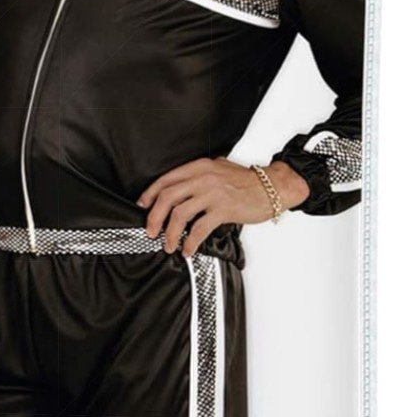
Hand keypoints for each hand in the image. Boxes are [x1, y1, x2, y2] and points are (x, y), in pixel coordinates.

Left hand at [138, 158, 304, 255]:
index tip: (143, 207)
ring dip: (170, 233)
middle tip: (150, 231)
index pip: (166, 180)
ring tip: (169, 245)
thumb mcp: (218, 169)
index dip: (150, 195)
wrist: (273, 186)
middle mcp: (203, 178)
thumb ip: (198, 176)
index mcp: (199, 167)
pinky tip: (188, 249)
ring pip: (180, 214)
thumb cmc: (246, 181)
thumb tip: (179, 190)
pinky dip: (190, 242)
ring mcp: (213, 193)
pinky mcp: (224, 209)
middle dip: (154, 217)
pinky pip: (200, 229)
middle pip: (167, 198)